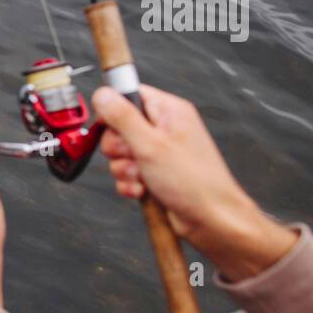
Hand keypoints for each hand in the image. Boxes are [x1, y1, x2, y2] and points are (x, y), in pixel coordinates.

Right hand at [92, 84, 297, 280]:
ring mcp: (158, 152)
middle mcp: (165, 129)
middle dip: (119, 148)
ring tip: (143, 177)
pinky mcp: (153, 172)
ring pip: (120, 154)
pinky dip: (130, 184)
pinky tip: (143, 189)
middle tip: (134, 157)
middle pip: (119, 127)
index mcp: (169, 111)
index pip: (130, 95)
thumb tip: (103, 94)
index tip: (116, 129)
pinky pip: (126, 173)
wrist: (209, 219)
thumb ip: (123, 117)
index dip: (115, 112)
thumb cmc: (194, 181)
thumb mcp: (150, 144)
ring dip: (124, 170)